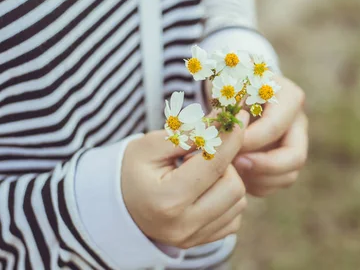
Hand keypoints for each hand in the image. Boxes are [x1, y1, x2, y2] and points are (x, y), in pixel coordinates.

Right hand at [121, 112, 249, 248]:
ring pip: (238, 201)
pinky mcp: (204, 241)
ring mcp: (194, 237)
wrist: (120, 205)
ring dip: (227, 179)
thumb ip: (188, 133)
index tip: (239, 118)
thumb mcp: (151, 145)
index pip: (214, 164)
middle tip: (203, 154)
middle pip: (233, 186)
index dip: (231, 138)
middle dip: (226, 163)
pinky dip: (227, 198)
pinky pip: (235, 217)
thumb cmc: (133, 170)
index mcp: (167, 200)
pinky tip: (206, 188)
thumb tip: (226, 119)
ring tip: (201, 172)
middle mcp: (183, 225)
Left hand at [234, 76, 307, 196]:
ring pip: (288, 175)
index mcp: (289, 97)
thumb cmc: (228, 84)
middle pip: (295, 156)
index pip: (274, 127)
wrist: (230, 89)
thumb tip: (229, 137)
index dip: (249, 141)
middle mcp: (298, 121)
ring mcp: (295, 143)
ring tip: (232, 170)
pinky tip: (235, 174)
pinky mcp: (285, 161)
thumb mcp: (227, 87)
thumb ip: (229, 109)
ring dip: (258, 179)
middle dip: (262, 166)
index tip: (224, 144)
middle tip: (234, 165)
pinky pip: (277, 184)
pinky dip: (255, 185)